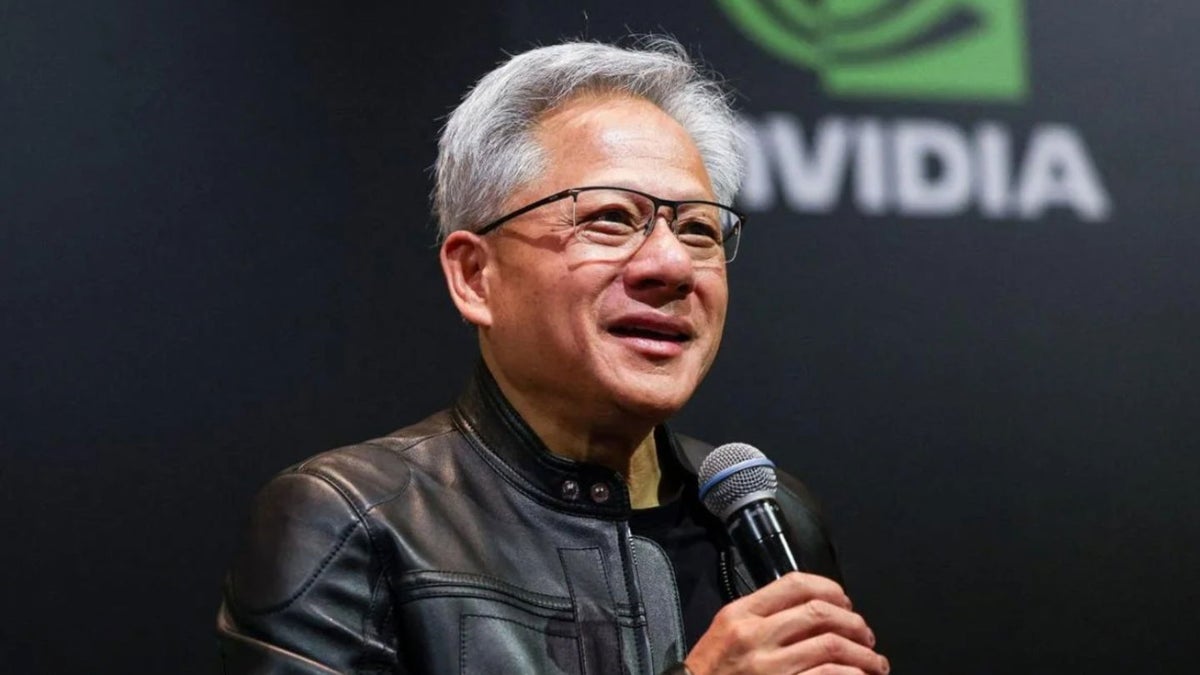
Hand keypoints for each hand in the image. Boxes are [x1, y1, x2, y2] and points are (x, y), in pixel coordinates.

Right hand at [683, 572, 888, 673]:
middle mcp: (755, 636)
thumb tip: (812, 609)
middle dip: (854, 622)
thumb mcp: (727, 631)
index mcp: (741, 614)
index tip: (845, 602)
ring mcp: (770, 667)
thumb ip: (762, 616)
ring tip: (874, 662)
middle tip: (866, 634)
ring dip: (862, 654)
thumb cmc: (713, 670)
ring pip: (831, 647)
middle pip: (820, 613)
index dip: (830, 589)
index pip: (794, 584)